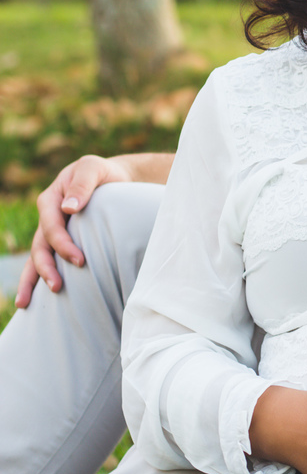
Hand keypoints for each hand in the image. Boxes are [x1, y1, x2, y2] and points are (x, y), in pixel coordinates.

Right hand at [15, 155, 134, 307]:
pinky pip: (48, 261)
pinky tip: (35, 302)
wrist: (114, 179)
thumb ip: (83, 184)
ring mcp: (52, 232)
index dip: (62, 244)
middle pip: (40, 246)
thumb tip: (69, 208)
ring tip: (26, 304)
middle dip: (46, 268)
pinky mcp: (63, 242)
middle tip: (58, 286)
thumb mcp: (93, 168)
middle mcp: (47, 218)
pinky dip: (39, 279)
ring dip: (33, 280)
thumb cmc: (104, 173)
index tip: (80, 261)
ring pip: (36, 258)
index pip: (51, 226)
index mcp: (50, 200)